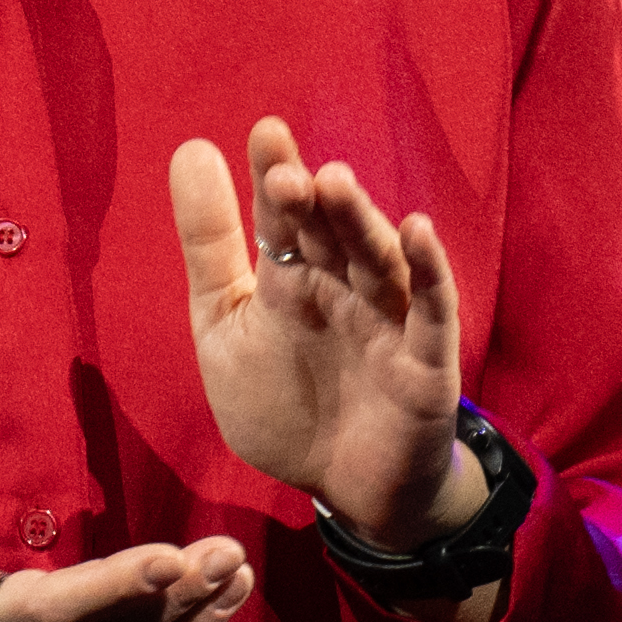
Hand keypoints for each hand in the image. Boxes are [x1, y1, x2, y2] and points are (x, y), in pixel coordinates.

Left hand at [165, 122, 489, 561]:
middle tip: (286, 172)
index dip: (275, 177)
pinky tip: (418, 231)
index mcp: (293, 279)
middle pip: (330, 234)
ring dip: (360, 222)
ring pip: (377, 260)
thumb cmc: (287, 404)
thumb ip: (209, 247)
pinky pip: (430, 309)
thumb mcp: (226, 326)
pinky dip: (428, 270)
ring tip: (336, 184)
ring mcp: (387, 321)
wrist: (344, 488)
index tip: (264, 132)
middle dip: (312, 201)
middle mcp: (343, 289)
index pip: (284, 219)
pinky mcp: (425, 361)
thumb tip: (190, 148)